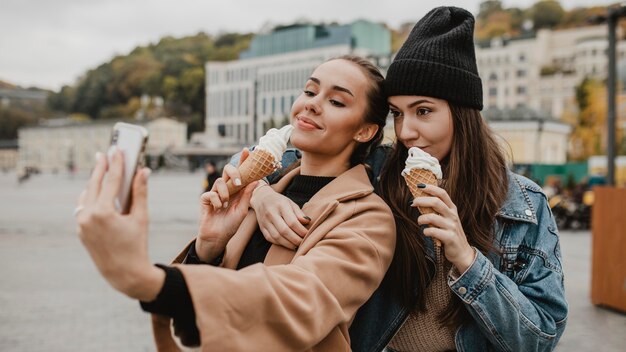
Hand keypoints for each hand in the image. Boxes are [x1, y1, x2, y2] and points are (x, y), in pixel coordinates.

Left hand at [76, 149, 163, 300]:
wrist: (124, 273)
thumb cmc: (136, 245)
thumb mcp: (141, 217)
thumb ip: (140, 192)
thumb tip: (143, 171)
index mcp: (103, 212)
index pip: (110, 181)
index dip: (116, 163)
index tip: (117, 149)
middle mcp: (88, 216)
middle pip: (94, 184)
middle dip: (100, 167)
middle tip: (105, 153)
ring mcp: (81, 224)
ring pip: (86, 195)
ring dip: (94, 181)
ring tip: (101, 169)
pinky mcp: (80, 230)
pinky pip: (83, 207)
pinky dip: (90, 196)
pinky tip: (96, 190)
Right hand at [196, 150, 256, 260]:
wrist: (218, 237)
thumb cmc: (231, 225)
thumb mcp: (242, 210)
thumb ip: (247, 195)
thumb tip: (256, 180)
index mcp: (237, 190)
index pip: (240, 172)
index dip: (242, 161)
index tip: (247, 151)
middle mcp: (226, 189)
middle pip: (228, 170)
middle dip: (233, 173)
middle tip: (238, 182)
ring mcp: (215, 193)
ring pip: (220, 182)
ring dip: (225, 193)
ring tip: (226, 205)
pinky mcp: (205, 199)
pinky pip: (210, 194)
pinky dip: (216, 201)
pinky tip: (218, 209)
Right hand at [250, 185, 309, 249]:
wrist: (262, 198)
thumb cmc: (280, 201)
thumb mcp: (291, 203)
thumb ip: (299, 213)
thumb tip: (307, 222)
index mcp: (281, 205)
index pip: (292, 222)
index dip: (301, 230)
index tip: (307, 234)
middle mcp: (271, 213)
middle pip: (284, 231)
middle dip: (295, 239)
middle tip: (303, 242)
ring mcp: (265, 221)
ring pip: (277, 237)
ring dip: (288, 244)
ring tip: (296, 245)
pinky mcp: (262, 228)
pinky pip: (270, 238)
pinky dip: (280, 243)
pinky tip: (287, 244)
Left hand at [411, 185, 475, 271]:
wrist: (462, 252)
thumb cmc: (450, 233)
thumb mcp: (446, 219)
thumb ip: (437, 210)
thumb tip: (420, 200)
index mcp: (452, 209)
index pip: (442, 193)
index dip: (431, 188)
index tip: (419, 186)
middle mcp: (452, 216)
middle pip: (436, 202)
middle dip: (421, 200)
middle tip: (412, 203)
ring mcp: (451, 226)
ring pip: (432, 217)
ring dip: (421, 218)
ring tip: (419, 221)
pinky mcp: (449, 238)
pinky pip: (433, 231)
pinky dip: (426, 231)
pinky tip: (425, 232)